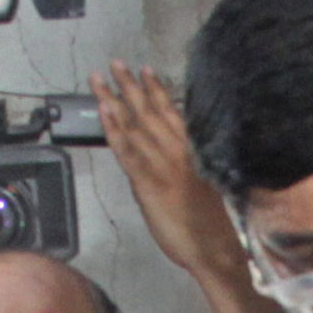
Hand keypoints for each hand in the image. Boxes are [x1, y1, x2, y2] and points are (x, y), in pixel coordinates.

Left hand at [93, 66, 241, 279]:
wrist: (212, 249)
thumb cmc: (210, 224)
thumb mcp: (202, 185)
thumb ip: (182, 165)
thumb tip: (163, 155)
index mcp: (192, 152)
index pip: (172, 113)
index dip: (157, 90)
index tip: (146, 70)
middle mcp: (177, 152)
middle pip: (149, 112)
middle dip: (131, 85)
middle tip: (116, 63)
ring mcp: (161, 165)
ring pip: (134, 124)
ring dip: (115, 98)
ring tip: (101, 78)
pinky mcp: (147, 182)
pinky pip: (125, 150)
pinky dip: (113, 128)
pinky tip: (104, 111)